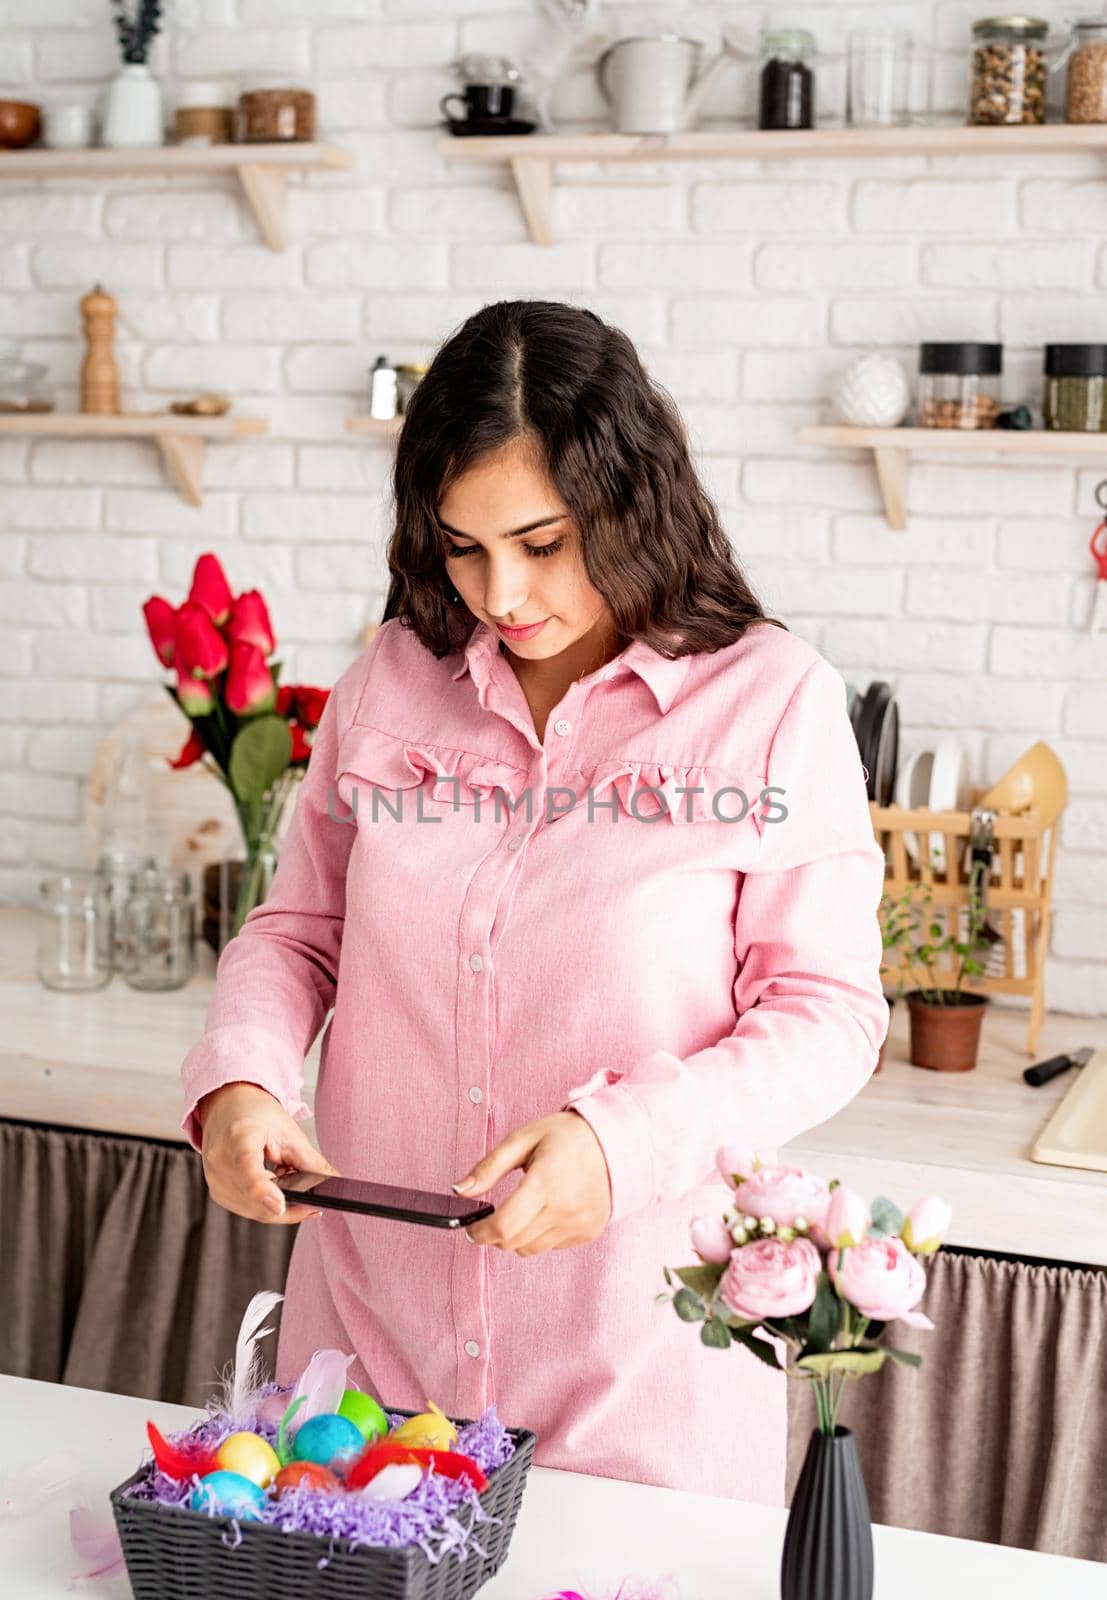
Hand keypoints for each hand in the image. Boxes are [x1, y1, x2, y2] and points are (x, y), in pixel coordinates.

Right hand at [197, 1080, 340, 1225]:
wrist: (229, 1108)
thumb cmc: (257, 1115)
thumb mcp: (290, 1132)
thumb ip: (312, 1162)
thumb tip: (335, 1184)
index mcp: (239, 1136)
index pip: (246, 1166)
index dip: (262, 1190)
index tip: (280, 1205)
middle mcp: (220, 1160)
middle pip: (257, 1199)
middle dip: (291, 1205)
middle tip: (315, 1204)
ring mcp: (215, 1179)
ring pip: (255, 1211)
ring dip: (280, 1206)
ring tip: (289, 1182)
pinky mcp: (217, 1192)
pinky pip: (248, 1209)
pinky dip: (266, 1204)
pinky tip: (275, 1188)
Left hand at [453, 1110, 611, 1257]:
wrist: (617, 1142)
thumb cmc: (569, 1136)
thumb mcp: (523, 1139)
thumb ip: (488, 1167)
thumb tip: (460, 1190)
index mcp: (545, 1182)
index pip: (503, 1226)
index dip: (479, 1232)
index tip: (471, 1227)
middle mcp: (564, 1209)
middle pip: (512, 1243)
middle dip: (494, 1235)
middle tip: (492, 1217)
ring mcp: (578, 1225)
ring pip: (529, 1249)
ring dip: (516, 1236)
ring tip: (523, 1209)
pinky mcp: (587, 1233)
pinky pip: (551, 1246)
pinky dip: (539, 1235)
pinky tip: (547, 1210)